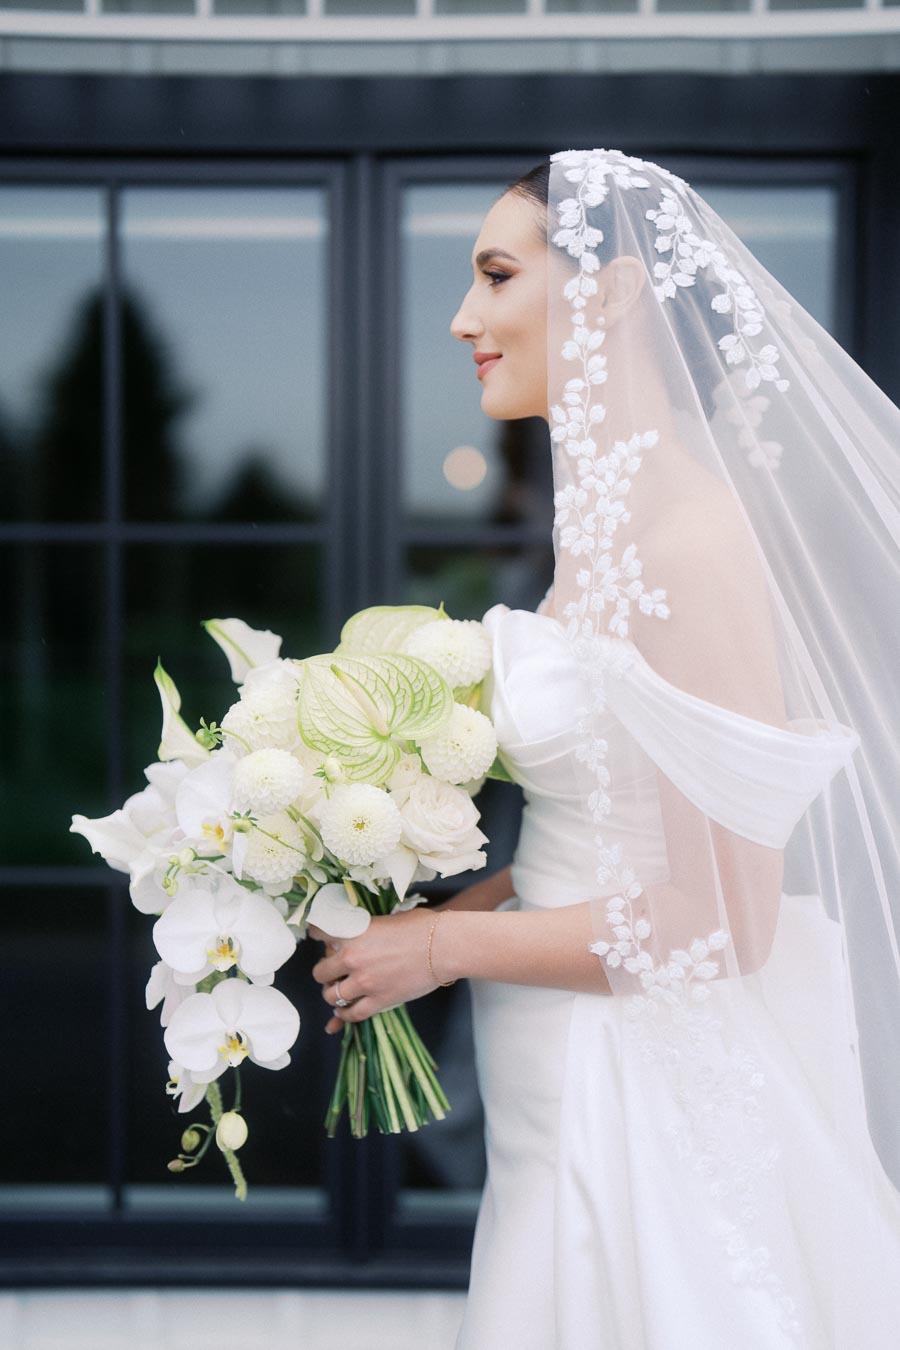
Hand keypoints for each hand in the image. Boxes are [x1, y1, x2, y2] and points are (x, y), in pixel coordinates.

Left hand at [309, 907, 443, 1032]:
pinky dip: (345, 1016)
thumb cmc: (421, 926)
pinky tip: (343, 1013)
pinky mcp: (379, 1000)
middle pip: (320, 972)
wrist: (443, 945)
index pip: (319, 934)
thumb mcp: (385, 920)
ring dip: (333, 995)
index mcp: (352, 933)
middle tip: (332, 971)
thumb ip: (365, 930)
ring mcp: (364, 982)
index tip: (318, 938)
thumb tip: (357, 936)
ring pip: (332, 996)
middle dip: (324, 972)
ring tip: (338, 993)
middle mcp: (352, 958)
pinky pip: (353, 1014)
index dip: (317, 935)